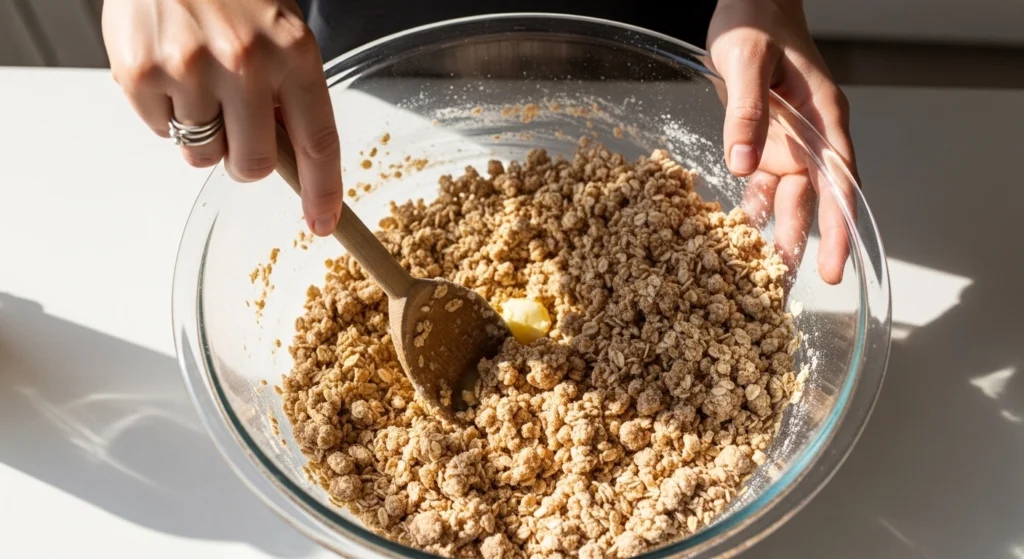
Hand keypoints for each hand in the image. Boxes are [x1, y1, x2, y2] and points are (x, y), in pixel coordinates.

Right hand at [101, 0, 342, 235]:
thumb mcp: (280, 28)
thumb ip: (288, 89)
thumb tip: (288, 153)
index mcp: (293, 52)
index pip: (318, 142)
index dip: (321, 190)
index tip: (322, 222)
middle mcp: (245, 63)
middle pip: (252, 164)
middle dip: (246, 162)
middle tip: (237, 130)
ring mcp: (190, 69)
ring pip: (202, 155)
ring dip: (203, 133)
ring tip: (198, 81)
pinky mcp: (141, 72)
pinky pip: (160, 130)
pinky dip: (165, 112)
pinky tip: (170, 68)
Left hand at [707, 0, 856, 284]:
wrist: (750, 4)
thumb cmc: (757, 23)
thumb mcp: (747, 61)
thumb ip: (746, 110)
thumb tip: (741, 163)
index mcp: (823, 118)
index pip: (839, 183)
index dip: (838, 228)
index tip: (836, 266)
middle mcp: (811, 138)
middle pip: (814, 200)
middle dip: (807, 244)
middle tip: (791, 286)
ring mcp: (788, 143)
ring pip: (787, 200)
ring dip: (777, 234)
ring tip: (765, 275)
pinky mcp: (764, 144)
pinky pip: (760, 186)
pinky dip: (751, 210)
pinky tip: (739, 236)